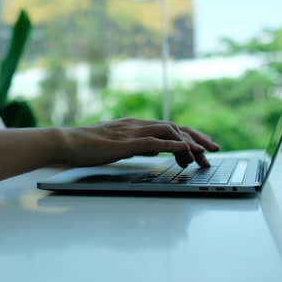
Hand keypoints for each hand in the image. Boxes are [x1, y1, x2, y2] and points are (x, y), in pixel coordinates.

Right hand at [60, 118, 219, 167]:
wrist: (66, 142)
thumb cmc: (86, 146)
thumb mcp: (117, 145)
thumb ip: (136, 145)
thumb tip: (154, 150)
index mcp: (135, 125)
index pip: (169, 127)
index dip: (190, 136)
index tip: (204, 147)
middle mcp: (137, 125)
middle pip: (175, 127)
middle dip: (197, 138)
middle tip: (215, 150)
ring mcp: (131, 132)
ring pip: (168, 132)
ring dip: (188, 144)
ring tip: (201, 157)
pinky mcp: (124, 143)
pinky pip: (152, 142)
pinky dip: (171, 146)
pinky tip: (184, 151)